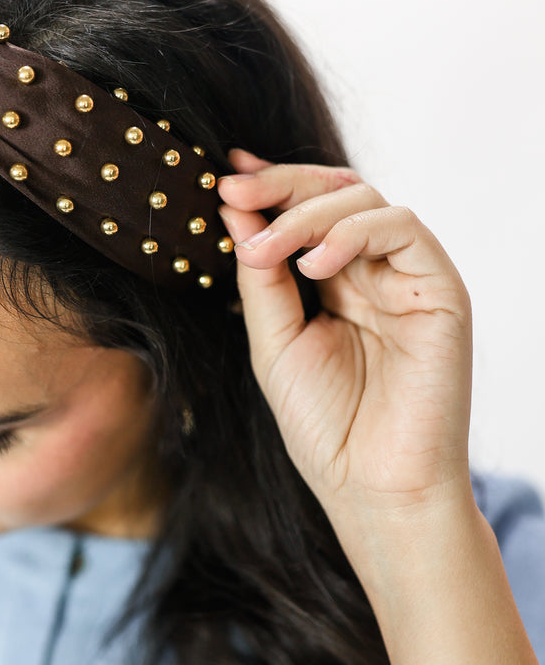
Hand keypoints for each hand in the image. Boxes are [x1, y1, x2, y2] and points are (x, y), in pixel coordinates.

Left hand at [217, 150, 473, 527]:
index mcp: (335, 284)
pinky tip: (313, 266)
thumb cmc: (326, 427)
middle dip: (280, 185)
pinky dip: (352, 233)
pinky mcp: (441, 290)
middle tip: (233, 190)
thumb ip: (260, 278)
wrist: (374, 487)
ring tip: (265, 249)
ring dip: (306, 213)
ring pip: (366, 200)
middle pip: (335, 192)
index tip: (223, 177)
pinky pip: (402, 228)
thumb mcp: (274, 343)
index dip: (269, 188)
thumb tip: (235, 209)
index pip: (307, 212)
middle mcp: (374, 273)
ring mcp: (409, 278)